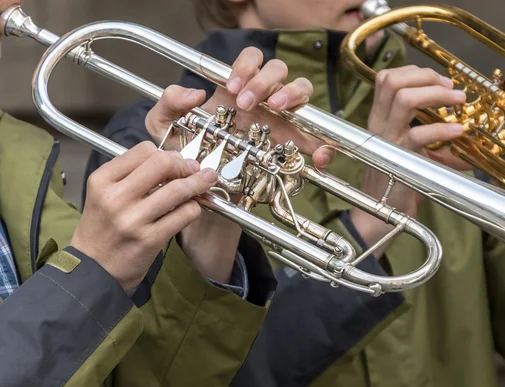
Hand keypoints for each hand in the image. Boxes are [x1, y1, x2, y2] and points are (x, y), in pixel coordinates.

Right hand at [70, 142, 216, 292]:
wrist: (92, 269)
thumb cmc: (103, 229)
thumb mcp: (103, 194)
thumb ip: (132, 175)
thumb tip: (174, 161)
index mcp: (103, 180)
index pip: (144, 150)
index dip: (167, 153)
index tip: (176, 162)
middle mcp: (116, 197)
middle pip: (163, 163)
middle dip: (185, 165)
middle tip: (194, 170)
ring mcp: (133, 219)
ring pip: (179, 189)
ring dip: (198, 184)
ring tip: (204, 183)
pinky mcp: (150, 239)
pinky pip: (185, 214)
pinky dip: (194, 207)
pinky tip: (191, 209)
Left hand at [145, 48, 323, 282]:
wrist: (199, 193)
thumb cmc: (184, 156)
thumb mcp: (165, 128)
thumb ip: (168, 103)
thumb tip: (196, 93)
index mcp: (236, 91)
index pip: (252, 60)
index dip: (247, 66)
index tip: (233, 90)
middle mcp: (262, 102)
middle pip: (279, 70)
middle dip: (265, 80)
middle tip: (246, 104)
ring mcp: (280, 123)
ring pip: (302, 91)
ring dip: (292, 94)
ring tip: (275, 110)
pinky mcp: (291, 149)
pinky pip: (317, 141)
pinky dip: (324, 145)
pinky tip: (319, 153)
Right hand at [350, 66, 467, 255]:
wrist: (382, 214)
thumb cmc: (398, 183)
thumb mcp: (416, 156)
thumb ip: (438, 145)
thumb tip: (468, 139)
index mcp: (379, 119)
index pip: (387, 78)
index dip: (415, 72)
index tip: (440, 81)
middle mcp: (379, 125)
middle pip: (392, 80)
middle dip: (425, 76)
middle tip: (451, 87)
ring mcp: (386, 140)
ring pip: (403, 98)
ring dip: (436, 93)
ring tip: (459, 100)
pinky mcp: (397, 157)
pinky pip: (418, 134)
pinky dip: (442, 129)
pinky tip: (458, 130)